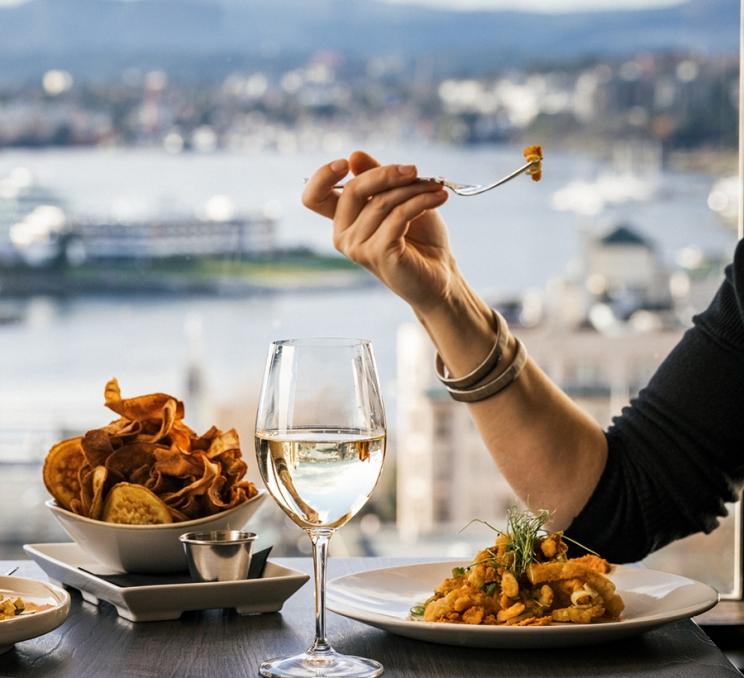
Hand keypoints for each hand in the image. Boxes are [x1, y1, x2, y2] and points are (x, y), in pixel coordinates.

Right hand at [302, 150, 456, 313]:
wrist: (440, 273)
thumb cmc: (419, 237)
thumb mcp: (398, 198)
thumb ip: (376, 179)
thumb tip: (353, 156)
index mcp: (342, 220)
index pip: (314, 197)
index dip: (322, 176)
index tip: (344, 163)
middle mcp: (343, 235)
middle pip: (352, 190)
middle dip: (386, 174)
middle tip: (415, 171)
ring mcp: (357, 248)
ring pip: (382, 202)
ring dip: (414, 190)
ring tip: (437, 189)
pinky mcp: (377, 254)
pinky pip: (398, 216)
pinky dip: (421, 202)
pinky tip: (439, 199)